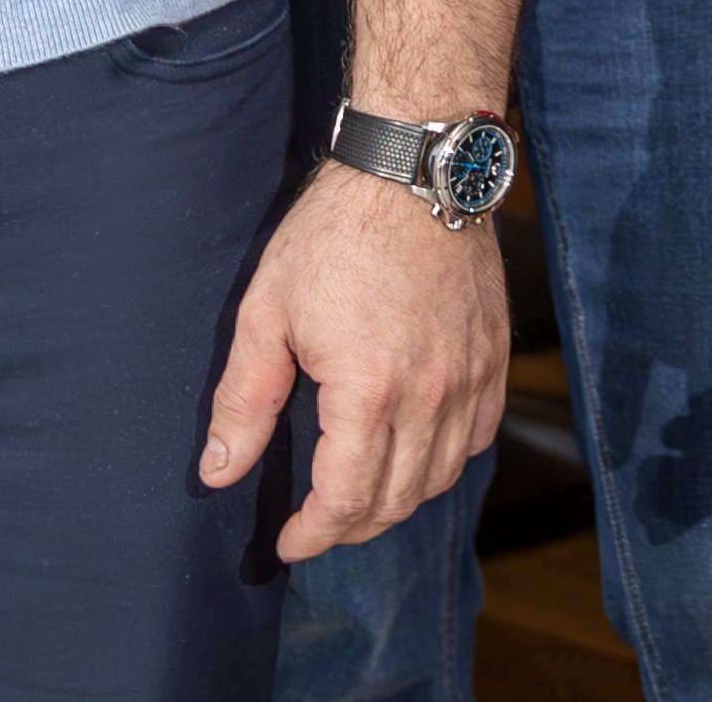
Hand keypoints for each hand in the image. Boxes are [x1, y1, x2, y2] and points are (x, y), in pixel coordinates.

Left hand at [206, 164, 504, 553]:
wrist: (412, 169)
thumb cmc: (333, 235)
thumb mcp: (266, 314)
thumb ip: (244, 402)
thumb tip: (219, 472)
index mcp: (368, 391)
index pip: (345, 502)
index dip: (312, 536)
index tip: (287, 542)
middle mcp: (430, 395)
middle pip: (396, 501)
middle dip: (350, 529)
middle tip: (316, 525)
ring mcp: (470, 376)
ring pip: (440, 478)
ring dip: (398, 502)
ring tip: (360, 496)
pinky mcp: (493, 355)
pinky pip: (478, 438)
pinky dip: (445, 462)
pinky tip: (415, 452)